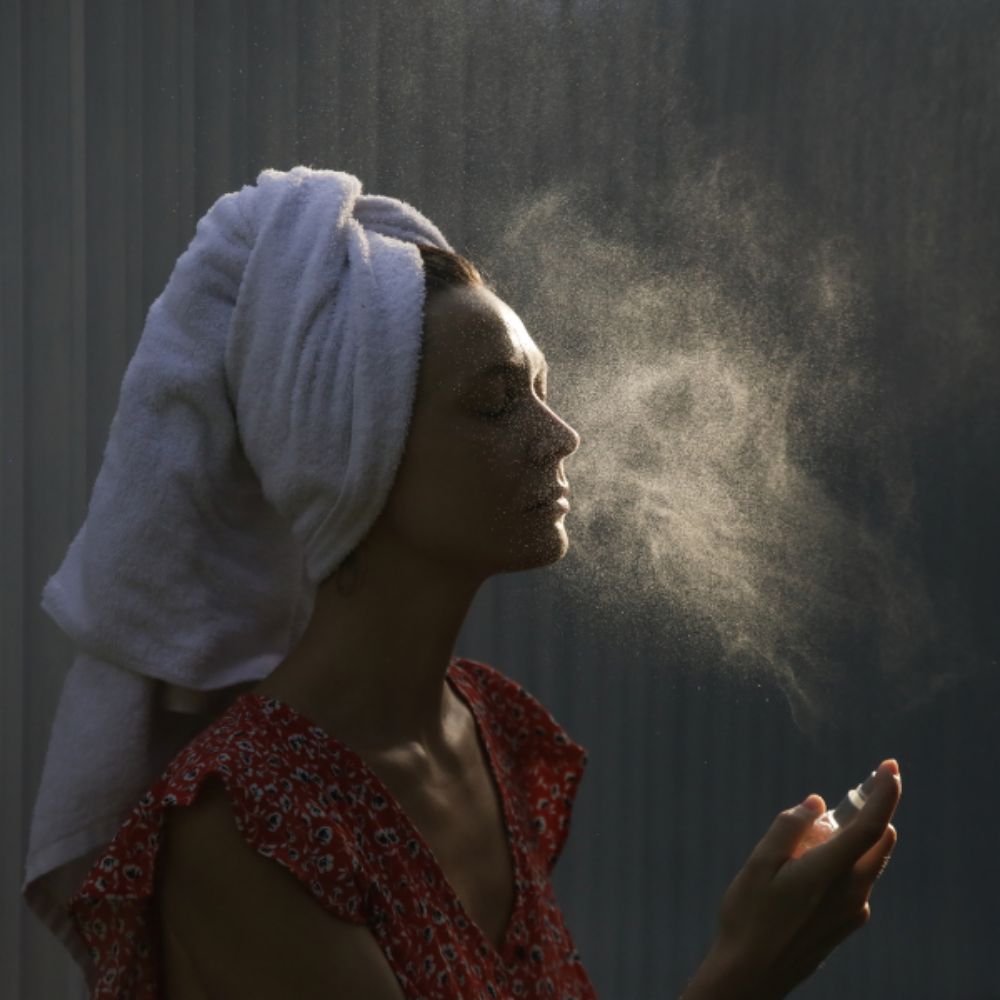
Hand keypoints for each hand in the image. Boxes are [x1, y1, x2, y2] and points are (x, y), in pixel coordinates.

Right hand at [682, 759, 900, 999]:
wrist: (752, 974)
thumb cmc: (748, 916)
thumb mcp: (759, 863)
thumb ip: (790, 828)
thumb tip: (816, 803)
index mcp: (829, 871)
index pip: (871, 825)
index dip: (883, 793)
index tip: (890, 767)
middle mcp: (851, 891)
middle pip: (878, 841)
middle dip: (869, 812)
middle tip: (843, 797)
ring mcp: (852, 910)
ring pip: (869, 861)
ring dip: (856, 838)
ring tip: (815, 836)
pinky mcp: (846, 924)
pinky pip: (857, 881)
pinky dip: (845, 862)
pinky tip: (809, 869)